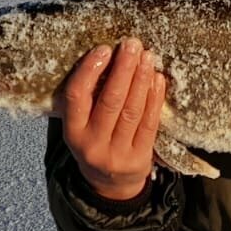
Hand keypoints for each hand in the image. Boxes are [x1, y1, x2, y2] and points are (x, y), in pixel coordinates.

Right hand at [53, 37, 166, 200]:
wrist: (110, 185)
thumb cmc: (95, 142)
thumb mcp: (80, 126)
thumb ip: (86, 100)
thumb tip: (105, 56)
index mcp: (73, 132)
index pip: (76, 97)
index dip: (90, 71)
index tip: (104, 49)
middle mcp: (92, 144)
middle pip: (110, 101)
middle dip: (123, 69)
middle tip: (132, 45)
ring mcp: (117, 154)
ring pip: (132, 110)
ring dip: (141, 79)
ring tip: (147, 56)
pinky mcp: (139, 158)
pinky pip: (149, 123)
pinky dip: (154, 98)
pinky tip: (157, 78)